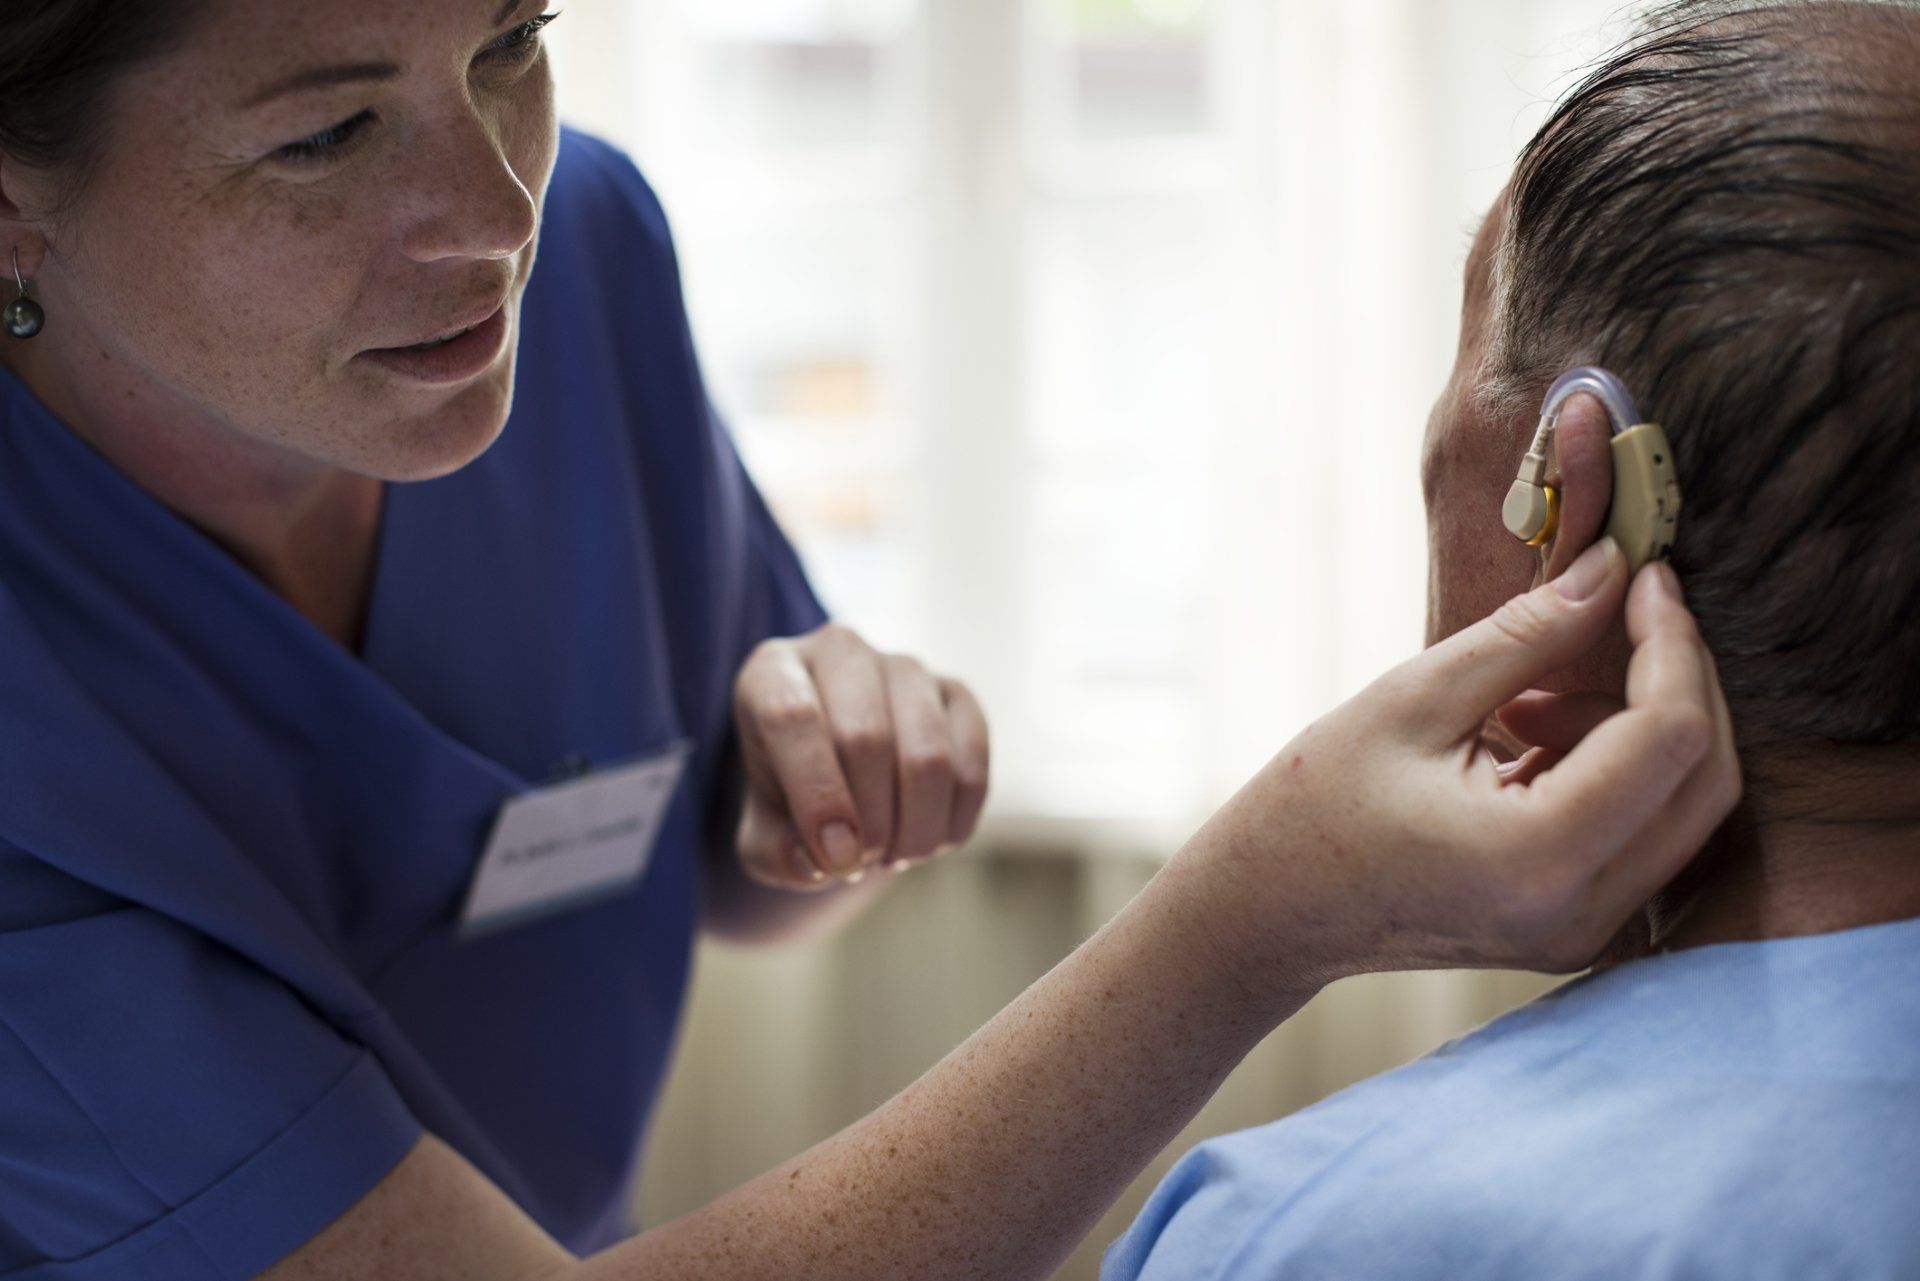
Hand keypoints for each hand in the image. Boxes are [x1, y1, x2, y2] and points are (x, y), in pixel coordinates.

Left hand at [731, 623, 990, 889]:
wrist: (837, 770)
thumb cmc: (791, 796)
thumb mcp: (765, 832)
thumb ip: (775, 853)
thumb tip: (819, 863)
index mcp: (772, 671)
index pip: (791, 716)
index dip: (817, 794)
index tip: (836, 859)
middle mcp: (840, 651)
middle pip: (865, 737)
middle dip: (870, 823)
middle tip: (860, 862)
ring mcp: (904, 667)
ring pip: (927, 754)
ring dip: (915, 829)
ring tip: (893, 856)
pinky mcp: (955, 693)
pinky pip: (972, 765)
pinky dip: (953, 822)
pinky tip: (928, 840)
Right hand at [1181, 537, 1740, 998]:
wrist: (1271, 909)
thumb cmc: (1318, 803)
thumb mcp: (1416, 698)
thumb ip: (1529, 634)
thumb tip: (1617, 567)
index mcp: (1538, 856)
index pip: (1669, 737)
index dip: (1673, 643)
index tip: (1647, 575)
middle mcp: (1582, 913)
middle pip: (1705, 780)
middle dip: (1679, 680)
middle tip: (1622, 610)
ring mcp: (1586, 933)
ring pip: (1686, 808)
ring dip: (1640, 728)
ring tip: (1528, 702)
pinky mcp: (1580, 929)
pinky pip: (1647, 835)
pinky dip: (1616, 770)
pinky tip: (1530, 743)